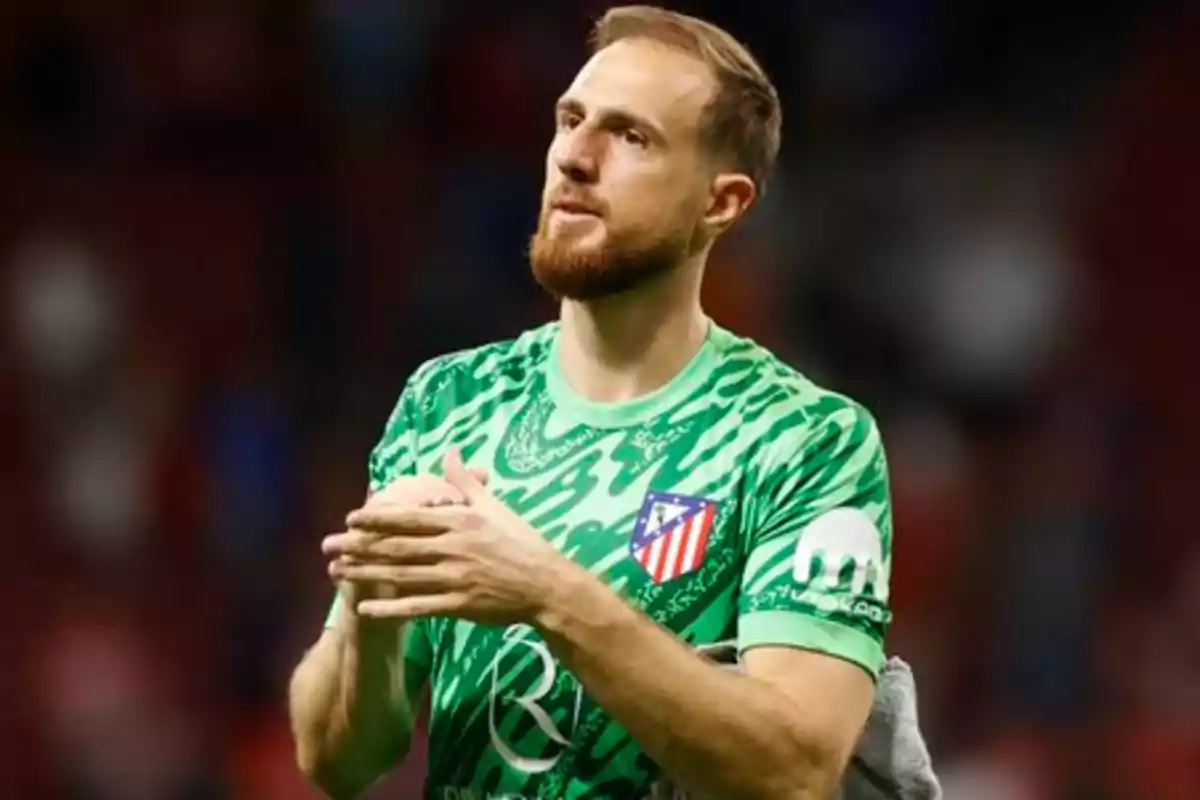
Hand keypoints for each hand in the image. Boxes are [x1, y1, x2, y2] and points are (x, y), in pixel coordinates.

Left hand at [324, 449, 571, 625]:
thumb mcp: (494, 507)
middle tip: (327, 546)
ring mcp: (453, 578)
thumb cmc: (521, 542)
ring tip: (337, 572)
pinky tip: (365, 609)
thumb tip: (451, 451)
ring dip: (366, 574)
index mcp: (459, 521)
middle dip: (358, 546)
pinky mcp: (458, 605)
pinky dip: (389, 608)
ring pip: (400, 575)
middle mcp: (452, 548)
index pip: (410, 518)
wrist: (545, 584)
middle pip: (397, 546)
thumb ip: (465, 482)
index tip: (350, 518)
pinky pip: (417, 606)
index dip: (377, 519)